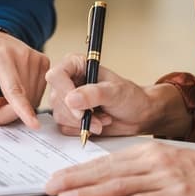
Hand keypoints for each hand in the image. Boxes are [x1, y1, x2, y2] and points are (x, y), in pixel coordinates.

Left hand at [0, 28, 49, 127]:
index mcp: (0, 56)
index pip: (14, 89)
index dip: (22, 109)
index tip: (33, 125)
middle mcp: (22, 55)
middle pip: (22, 99)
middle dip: (4, 113)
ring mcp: (35, 58)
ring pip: (32, 99)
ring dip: (14, 108)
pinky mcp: (43, 62)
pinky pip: (37, 93)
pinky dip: (24, 100)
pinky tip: (8, 94)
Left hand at [44, 142, 194, 195]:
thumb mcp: (167, 160)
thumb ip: (139, 167)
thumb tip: (107, 179)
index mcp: (148, 151)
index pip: (104, 161)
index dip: (78, 169)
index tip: (57, 176)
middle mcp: (153, 162)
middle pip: (105, 172)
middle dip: (74, 180)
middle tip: (49, 188)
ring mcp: (165, 178)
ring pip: (118, 186)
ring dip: (88, 193)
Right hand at [45, 53, 190, 137]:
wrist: (138, 115)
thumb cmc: (130, 97)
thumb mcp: (116, 92)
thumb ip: (94, 94)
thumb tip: (72, 99)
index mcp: (76, 65)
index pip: (56, 75)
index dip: (64, 92)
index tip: (80, 108)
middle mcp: (68, 81)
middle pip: (56, 99)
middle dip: (78, 114)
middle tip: (99, 118)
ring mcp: (66, 99)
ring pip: (59, 115)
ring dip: (82, 123)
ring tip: (103, 119)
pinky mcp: (68, 116)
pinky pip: (64, 127)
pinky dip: (82, 129)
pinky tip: (97, 124)